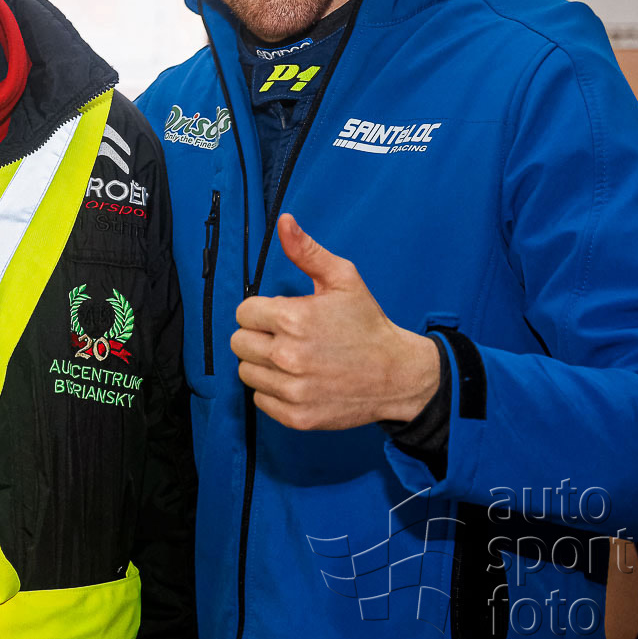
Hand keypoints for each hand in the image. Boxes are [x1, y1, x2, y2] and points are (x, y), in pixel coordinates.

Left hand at [229, 214, 439, 430]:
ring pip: (246, 371)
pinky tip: (297, 380)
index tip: (282, 315)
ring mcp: (292, 390)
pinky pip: (259, 400)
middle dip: (257, 336)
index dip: (261, 311)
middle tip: (285, 337)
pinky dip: (272, 391)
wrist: (399, 375)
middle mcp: (288, 356)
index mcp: (294, 319)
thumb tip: (284, 221)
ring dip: (262, 364)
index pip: (243, 312)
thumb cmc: (368, 324)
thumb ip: (307, 251)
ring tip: (291, 358)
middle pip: (238, 342)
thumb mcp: (343, 279)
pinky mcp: (297, 416)